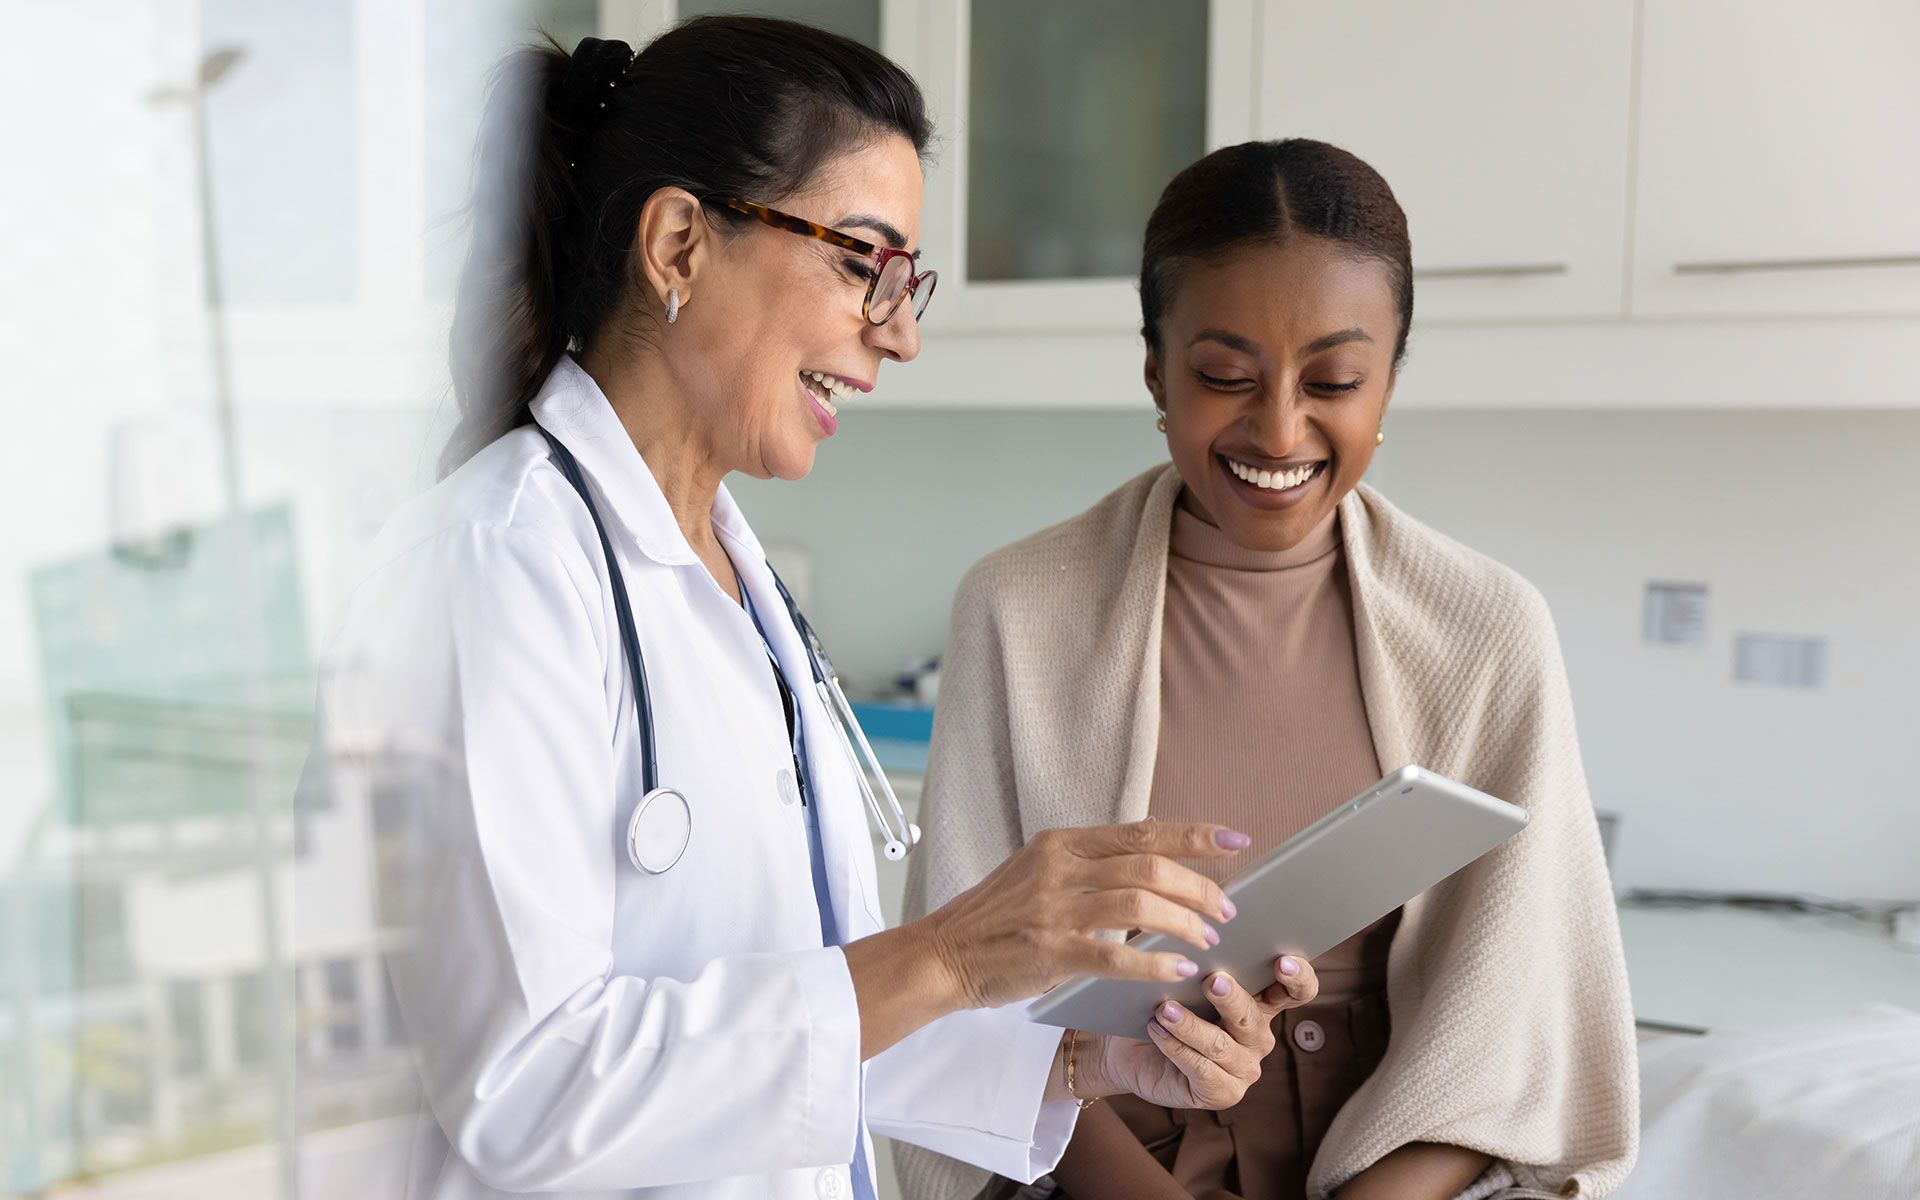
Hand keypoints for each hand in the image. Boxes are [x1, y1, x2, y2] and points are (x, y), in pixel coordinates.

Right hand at [922, 820, 1245, 1010]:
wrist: (941, 953)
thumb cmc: (994, 917)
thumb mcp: (1037, 868)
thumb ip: (1089, 858)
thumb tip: (1149, 838)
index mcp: (1060, 843)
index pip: (1141, 831)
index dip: (1194, 835)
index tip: (1236, 840)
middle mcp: (1059, 869)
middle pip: (1148, 867)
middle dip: (1198, 887)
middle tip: (1225, 908)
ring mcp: (1053, 910)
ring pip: (1138, 907)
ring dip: (1183, 922)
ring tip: (1206, 938)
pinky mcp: (1049, 952)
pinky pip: (1115, 956)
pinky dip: (1154, 962)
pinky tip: (1178, 968)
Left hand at [1081, 955, 1319, 1109]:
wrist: (1129, 1048)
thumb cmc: (1163, 1002)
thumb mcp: (1183, 976)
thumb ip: (1201, 955)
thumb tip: (1198, 922)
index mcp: (1261, 1002)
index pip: (1298, 990)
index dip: (1297, 977)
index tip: (1281, 961)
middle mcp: (1258, 1035)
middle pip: (1253, 1016)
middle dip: (1232, 997)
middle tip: (1212, 980)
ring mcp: (1243, 1067)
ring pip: (1220, 1044)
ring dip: (1190, 1024)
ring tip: (1163, 1008)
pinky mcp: (1222, 1093)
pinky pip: (1201, 1069)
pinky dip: (1176, 1047)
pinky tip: (1156, 1029)